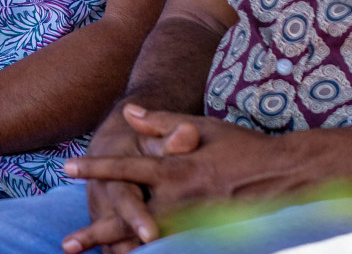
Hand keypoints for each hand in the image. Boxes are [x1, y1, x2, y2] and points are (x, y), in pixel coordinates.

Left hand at [65, 113, 351, 246]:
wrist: (284, 175)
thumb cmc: (241, 147)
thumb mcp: (201, 127)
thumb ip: (162, 122)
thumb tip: (129, 112)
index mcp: (176, 169)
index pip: (126, 168)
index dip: (96, 168)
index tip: (67, 167)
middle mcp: (180, 200)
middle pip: (129, 219)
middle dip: (97, 231)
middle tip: (67, 243)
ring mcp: (193, 223)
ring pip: (147, 242)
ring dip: (118, 249)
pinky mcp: (204, 237)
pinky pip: (170, 249)